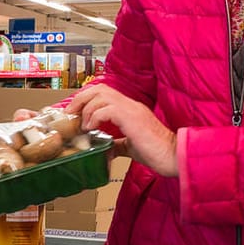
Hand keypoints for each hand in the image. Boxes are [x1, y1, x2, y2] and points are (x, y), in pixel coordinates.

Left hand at [64, 85, 178, 177]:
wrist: (173, 156)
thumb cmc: (156, 152)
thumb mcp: (131, 146)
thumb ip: (117, 144)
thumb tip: (105, 149)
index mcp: (129, 109)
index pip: (103, 93)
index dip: (85, 99)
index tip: (73, 113)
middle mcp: (129, 105)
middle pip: (98, 88)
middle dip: (80, 99)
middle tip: (70, 114)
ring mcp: (131, 109)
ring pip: (101, 95)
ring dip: (86, 109)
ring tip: (82, 124)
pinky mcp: (132, 118)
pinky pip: (107, 109)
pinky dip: (94, 117)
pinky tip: (91, 128)